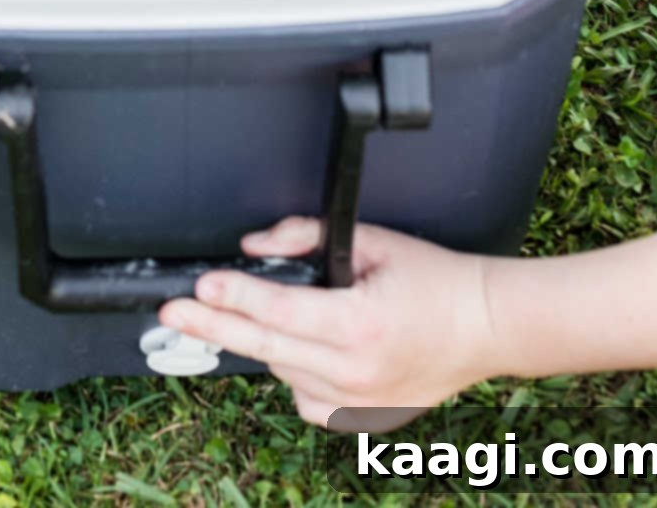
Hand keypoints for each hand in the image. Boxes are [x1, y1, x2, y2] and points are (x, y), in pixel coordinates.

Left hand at [159, 216, 497, 425]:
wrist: (486, 326)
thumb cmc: (435, 280)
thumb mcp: (371, 241)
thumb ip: (307, 238)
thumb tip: (255, 247)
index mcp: (358, 324)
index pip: (276, 312)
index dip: (232, 297)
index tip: (198, 288)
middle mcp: (355, 371)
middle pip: (265, 348)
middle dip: (212, 327)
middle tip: (170, 315)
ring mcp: (359, 402)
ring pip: (282, 374)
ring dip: (261, 344)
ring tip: (247, 315)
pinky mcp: (364, 418)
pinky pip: (307, 401)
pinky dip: (293, 375)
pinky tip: (298, 349)